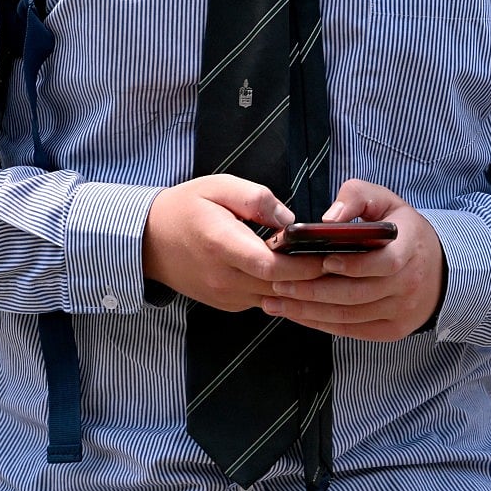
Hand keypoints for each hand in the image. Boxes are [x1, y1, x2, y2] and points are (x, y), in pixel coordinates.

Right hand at [141, 174, 325, 310]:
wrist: (148, 241)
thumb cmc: (184, 208)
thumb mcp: (218, 186)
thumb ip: (257, 199)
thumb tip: (290, 221)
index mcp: (221, 245)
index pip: (271, 267)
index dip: (304, 265)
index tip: (330, 254)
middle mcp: (224, 278)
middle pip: (280, 288)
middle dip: (312, 278)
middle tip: (342, 263)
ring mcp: (225, 296)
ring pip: (275, 299)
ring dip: (300, 288)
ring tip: (328, 270)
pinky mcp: (228, 303)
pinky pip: (263, 300)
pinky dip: (283, 291)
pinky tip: (298, 275)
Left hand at [261, 178, 444, 341]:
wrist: (439, 271)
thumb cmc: (402, 231)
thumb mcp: (386, 201)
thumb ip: (357, 197)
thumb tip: (328, 219)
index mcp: (410, 248)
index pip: (385, 263)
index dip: (355, 265)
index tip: (324, 260)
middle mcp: (409, 284)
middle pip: (357, 294)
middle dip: (313, 290)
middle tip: (278, 283)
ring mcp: (401, 311)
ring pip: (349, 316)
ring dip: (308, 311)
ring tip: (276, 300)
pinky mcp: (392, 330)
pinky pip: (351, 330)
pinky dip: (320, 324)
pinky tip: (296, 314)